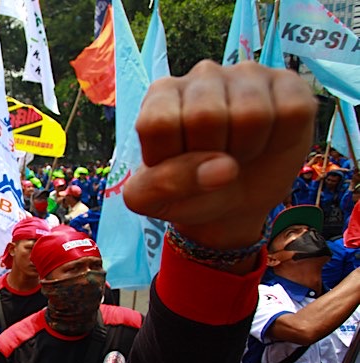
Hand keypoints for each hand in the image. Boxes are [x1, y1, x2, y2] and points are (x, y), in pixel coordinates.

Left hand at [125, 61, 316, 250]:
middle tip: (213, 162)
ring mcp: (247, 74)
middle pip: (206, 116)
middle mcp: (202, 75)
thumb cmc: (189, 191)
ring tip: (238, 153)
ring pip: (252, 114)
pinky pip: (293, 111)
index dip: (171, 159)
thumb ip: (159, 188)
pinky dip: (281, 140)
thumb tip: (223, 168)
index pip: (158, 123)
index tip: (178, 167)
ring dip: (247, 150)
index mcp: (160, 96)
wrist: (237, 201)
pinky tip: (268, 140)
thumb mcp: (155, 201)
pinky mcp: (289, 83)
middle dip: (211, 157)